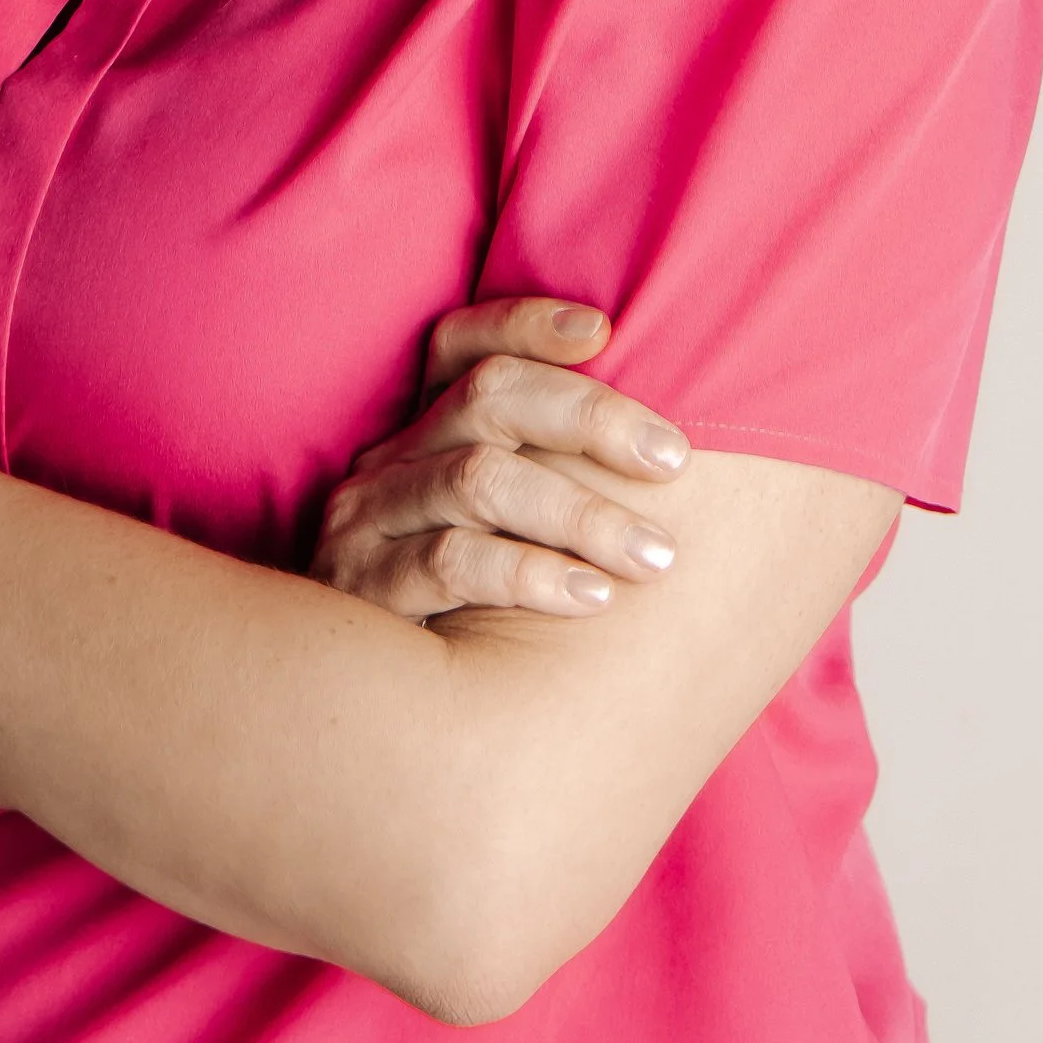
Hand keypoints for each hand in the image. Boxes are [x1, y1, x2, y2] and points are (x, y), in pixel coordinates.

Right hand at [312, 298, 690, 623]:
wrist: (364, 719)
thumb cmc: (466, 619)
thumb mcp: (501, 537)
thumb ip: (557, 483)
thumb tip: (681, 458)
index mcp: (424, 432)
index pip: (462, 344)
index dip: (526, 322)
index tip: (604, 332)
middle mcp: (390, 462)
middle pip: (489, 395)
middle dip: (593, 418)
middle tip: (676, 462)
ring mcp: (368, 521)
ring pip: (480, 478)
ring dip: (581, 513)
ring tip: (655, 557)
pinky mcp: (361, 588)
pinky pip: (451, 562)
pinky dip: (531, 574)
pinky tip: (592, 599)